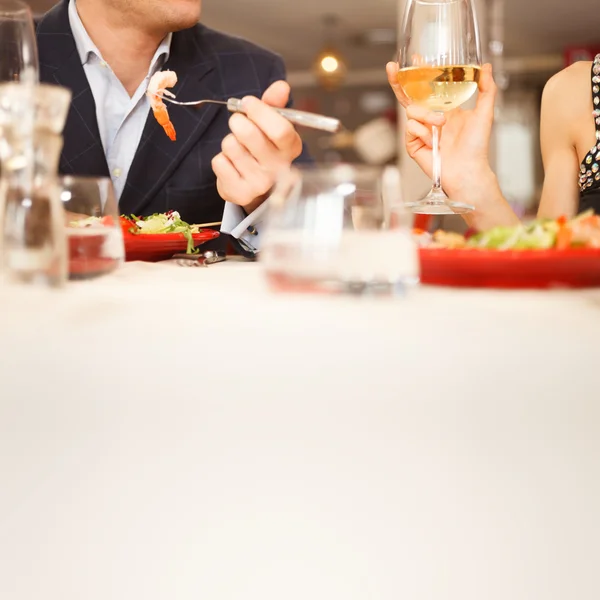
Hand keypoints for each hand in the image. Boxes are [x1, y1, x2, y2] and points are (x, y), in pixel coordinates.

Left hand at [211, 80, 302, 213]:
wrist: (254, 187)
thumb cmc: (262, 150)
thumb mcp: (271, 125)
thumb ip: (274, 104)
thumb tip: (281, 86)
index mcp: (291, 148)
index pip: (280, 129)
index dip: (260, 112)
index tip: (248, 103)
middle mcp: (279, 168)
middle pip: (250, 134)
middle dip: (237, 122)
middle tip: (237, 123)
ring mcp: (260, 183)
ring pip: (231, 146)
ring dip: (229, 142)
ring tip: (237, 149)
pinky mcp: (240, 193)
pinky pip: (219, 162)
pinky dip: (221, 159)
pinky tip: (231, 165)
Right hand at [386, 62, 499, 208]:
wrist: (467, 170)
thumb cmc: (476, 147)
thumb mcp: (485, 113)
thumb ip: (486, 88)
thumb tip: (486, 66)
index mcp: (445, 109)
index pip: (429, 87)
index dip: (420, 73)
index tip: (415, 57)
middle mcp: (430, 118)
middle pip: (408, 96)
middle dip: (398, 81)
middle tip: (393, 68)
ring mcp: (420, 131)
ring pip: (412, 111)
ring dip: (427, 115)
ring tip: (441, 125)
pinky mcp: (412, 144)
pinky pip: (411, 128)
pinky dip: (423, 133)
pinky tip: (433, 142)